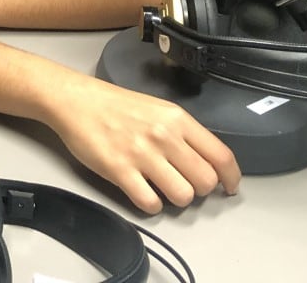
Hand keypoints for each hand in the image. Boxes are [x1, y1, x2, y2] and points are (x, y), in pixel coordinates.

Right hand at [49, 75, 240, 212]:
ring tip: (162, 188)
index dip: (231, 178)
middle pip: (205, 181)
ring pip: (182, 196)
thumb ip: (183, 133)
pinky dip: (151, 205)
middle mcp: (164, 136)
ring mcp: (141, 154)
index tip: (228, 187)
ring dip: (176, 199)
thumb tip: (206, 162)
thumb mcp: (158, 109)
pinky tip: (143, 192)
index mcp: (177, 119)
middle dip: (199, 190)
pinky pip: (150, 204)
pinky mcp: (119, 171)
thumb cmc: (114, 105)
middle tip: (186, 185)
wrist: (75, 101)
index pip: (221, 156)